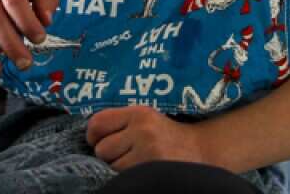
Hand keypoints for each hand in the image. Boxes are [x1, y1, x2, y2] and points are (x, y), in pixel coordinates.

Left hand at [86, 106, 209, 171]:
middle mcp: (143, 130)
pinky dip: (128, 176)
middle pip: (101, 148)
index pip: (98, 122)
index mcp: (139, 113)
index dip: (92, 135)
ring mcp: (148, 152)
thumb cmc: (166, 136)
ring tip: (134, 162)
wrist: (201, 151)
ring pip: (111, 165)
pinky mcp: (152, 170)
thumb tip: (89, 134)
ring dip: (117, 167)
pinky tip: (140, 171)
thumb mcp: (145, 120)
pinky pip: (124, 176)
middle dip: (107, 154)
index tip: (97, 141)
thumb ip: (120, 121)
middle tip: (123, 154)